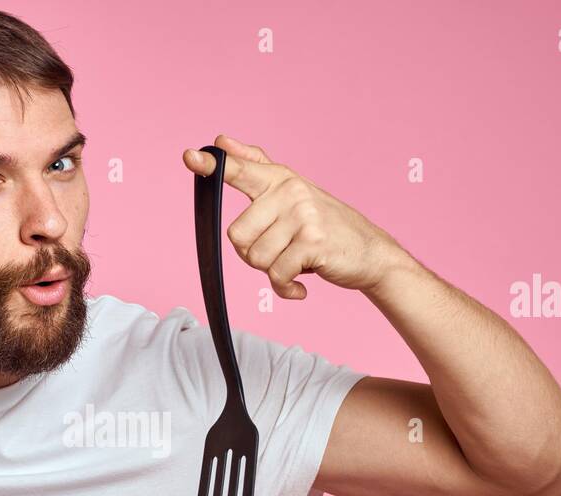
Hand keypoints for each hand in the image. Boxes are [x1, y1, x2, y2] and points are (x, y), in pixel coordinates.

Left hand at [182, 134, 402, 298]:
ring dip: (272, 272)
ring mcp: (303, 215)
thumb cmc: (324, 226)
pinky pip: (277, 276)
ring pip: (255, 259)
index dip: (211, 166)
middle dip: (254, 255)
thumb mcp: (292, 192)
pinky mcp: (312, 242)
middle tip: (281, 251)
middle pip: (236, 236)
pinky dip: (286, 289)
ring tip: (295, 262)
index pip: (239, 170)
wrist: (370, 253)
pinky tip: (300, 287)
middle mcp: (290, 191)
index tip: (189, 157)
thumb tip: (220, 140)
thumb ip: (255, 166)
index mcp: (280, 179)